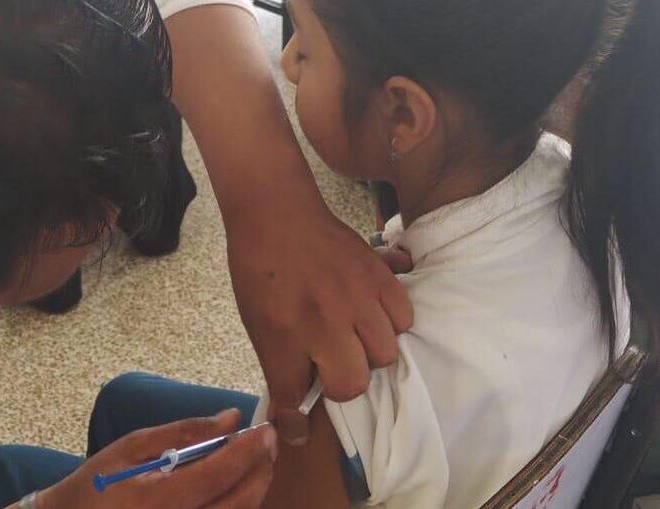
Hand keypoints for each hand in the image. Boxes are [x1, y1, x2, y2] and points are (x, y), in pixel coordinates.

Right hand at [39, 410, 277, 508]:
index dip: (246, 452)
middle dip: (260, 470)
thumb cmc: (97, 485)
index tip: (264, 429)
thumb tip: (231, 418)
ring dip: (254, 489)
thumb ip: (184, 432)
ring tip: (257, 461)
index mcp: (153, 502)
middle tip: (268, 443)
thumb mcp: (131, 447)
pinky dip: (237, 505)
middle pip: (236, 505)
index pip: (215, 477)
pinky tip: (238, 486)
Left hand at [228, 208, 413, 445]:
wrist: (276, 213)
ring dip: (369, 352)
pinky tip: (371, 314)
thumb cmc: (258, 269)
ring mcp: (355, 298)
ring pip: (385, 354)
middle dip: (342, 381)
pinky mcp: (379, 276)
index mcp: (282, 333)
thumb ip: (277, 366)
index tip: (297, 428)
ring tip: (353, 336)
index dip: (294, 421)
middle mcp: (323, 321)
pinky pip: (404, 318)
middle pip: (353, 383)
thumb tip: (292, 414)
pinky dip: (391, 323)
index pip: (294, 396)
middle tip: (331, 363)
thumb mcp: (255, 322)